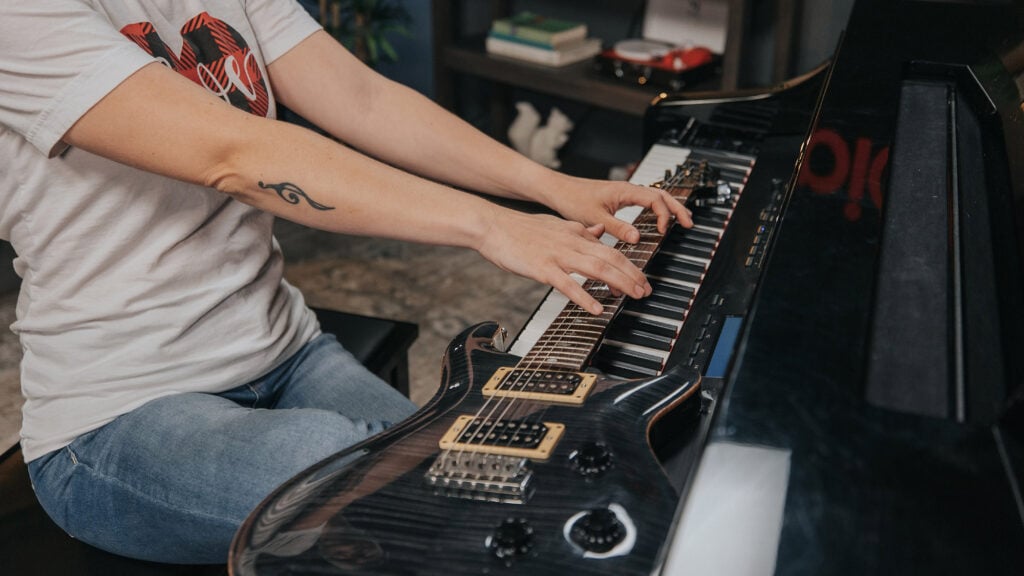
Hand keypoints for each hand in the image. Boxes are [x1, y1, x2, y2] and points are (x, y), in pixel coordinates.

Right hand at [475, 208, 652, 315]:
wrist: (493, 226)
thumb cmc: (521, 229)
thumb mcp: (557, 225)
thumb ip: (580, 230)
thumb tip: (599, 231)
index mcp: (576, 233)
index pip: (610, 250)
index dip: (629, 265)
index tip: (640, 279)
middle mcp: (572, 243)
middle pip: (611, 258)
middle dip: (632, 275)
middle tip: (646, 291)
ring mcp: (558, 256)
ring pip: (596, 268)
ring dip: (618, 283)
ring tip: (632, 296)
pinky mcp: (542, 268)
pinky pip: (568, 284)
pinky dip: (584, 296)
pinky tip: (596, 308)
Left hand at [543, 176, 692, 243]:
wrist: (558, 190)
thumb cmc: (572, 199)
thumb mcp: (594, 217)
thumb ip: (617, 227)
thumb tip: (637, 237)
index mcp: (624, 190)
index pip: (655, 199)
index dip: (664, 215)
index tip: (663, 231)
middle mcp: (627, 189)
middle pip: (661, 195)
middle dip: (677, 209)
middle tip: (689, 224)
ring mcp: (625, 193)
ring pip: (655, 197)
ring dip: (669, 208)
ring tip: (681, 221)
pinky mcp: (619, 198)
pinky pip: (645, 201)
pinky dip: (657, 209)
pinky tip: (658, 220)